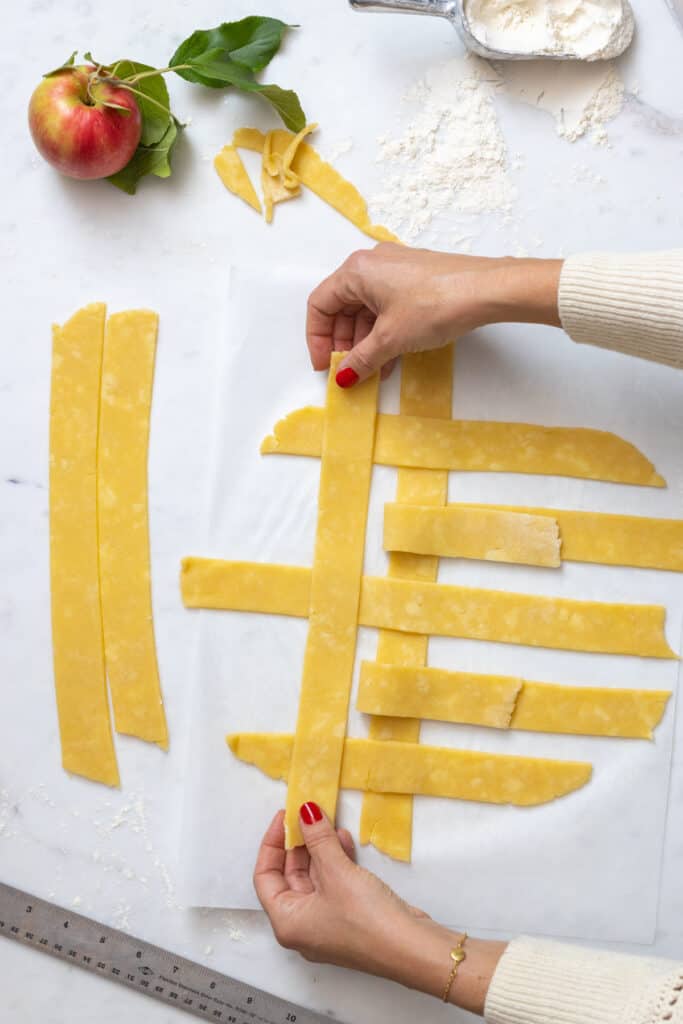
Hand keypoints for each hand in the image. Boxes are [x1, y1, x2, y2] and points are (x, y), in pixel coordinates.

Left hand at [254, 803, 505, 1012]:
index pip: (265, 876)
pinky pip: (333, 883)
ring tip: (329, 822)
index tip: (285, 817)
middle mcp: (302, 926)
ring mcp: (327, 923)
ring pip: (314, 878)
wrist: (411, 947)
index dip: (272, 844)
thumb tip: (305, 811)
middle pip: (290, 876)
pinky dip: (337, 862)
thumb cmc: (365, 917)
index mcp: (287, 922)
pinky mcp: (349, 918)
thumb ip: (317, 838)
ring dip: (321, 849)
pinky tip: (345, 841)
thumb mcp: (336, 872)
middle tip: (308, 814)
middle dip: (300, 843)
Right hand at [306, 243, 562, 385]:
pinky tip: (391, 358)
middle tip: (348, 370)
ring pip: (366, 309)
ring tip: (372, 371)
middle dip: (343, 343)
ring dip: (365, 342)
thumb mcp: (391, 338)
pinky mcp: (415, 279)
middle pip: (342, 307)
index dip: (317, 339)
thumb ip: (362, 359)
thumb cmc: (435, 304)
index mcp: (356, 270)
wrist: (487, 290)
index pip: (320, 304)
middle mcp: (372, 264)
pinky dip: (384, 332)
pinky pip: (387, 307)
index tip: (325, 365)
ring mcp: (395, 270)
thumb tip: (344, 376)